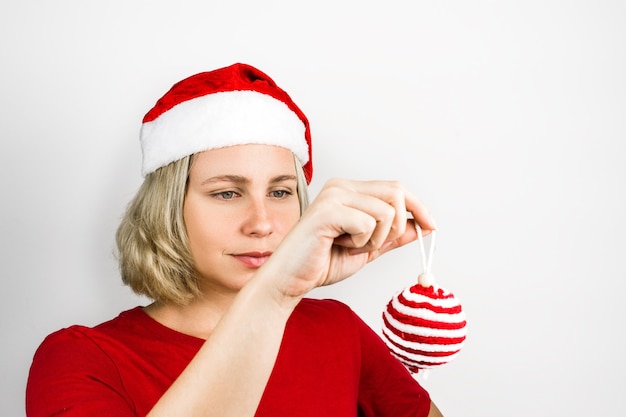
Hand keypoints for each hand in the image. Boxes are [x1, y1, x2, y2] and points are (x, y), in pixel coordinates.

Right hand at [262, 178, 435, 297]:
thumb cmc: (321, 263)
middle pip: (396, 192)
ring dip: (376, 238)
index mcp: (350, 190)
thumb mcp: (366, 249)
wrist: (290, 279)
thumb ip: (391, 236)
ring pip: (386, 211)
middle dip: (396, 226)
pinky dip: (361, 242)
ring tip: (350, 246)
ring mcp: (334, 196)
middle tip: (375, 245)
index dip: (418, 206)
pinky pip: (367, 223)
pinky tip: (339, 246)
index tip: (431, 226)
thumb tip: (419, 226)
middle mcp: (342, 186)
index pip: (396, 188)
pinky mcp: (327, 211)